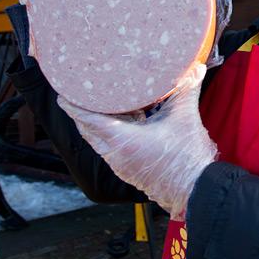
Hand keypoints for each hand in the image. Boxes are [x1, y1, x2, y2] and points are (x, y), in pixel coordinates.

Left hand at [58, 63, 216, 219]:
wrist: (197, 191)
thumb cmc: (187, 160)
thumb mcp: (185, 118)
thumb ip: (187, 89)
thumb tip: (196, 68)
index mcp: (122, 140)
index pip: (88, 119)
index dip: (74, 105)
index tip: (62, 94)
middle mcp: (116, 155)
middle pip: (89, 130)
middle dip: (82, 113)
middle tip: (79, 94)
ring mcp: (122, 166)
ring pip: (99, 141)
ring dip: (96, 125)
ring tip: (99, 105)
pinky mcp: (130, 171)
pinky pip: (110, 150)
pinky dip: (109, 135)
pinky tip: (123, 124)